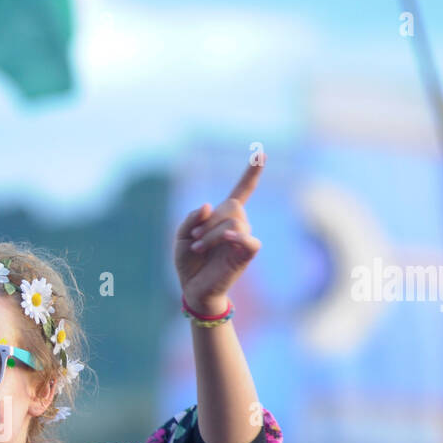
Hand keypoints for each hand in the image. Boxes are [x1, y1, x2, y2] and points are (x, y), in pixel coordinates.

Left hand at [174, 157, 263, 314]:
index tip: (262, 153)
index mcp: (223, 217)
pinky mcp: (246, 255)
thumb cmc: (188, 262)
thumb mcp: (181, 235)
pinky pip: (249, 239)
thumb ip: (191, 218)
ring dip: (211, 234)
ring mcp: (243, 239)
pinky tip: (227, 238)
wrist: (193, 288)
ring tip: (198, 247)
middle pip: (232, 207)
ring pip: (235, 222)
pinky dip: (237, 236)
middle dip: (209, 221)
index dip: (251, 173)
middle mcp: (237, 225)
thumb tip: (209, 206)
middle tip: (194, 239)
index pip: (242, 191)